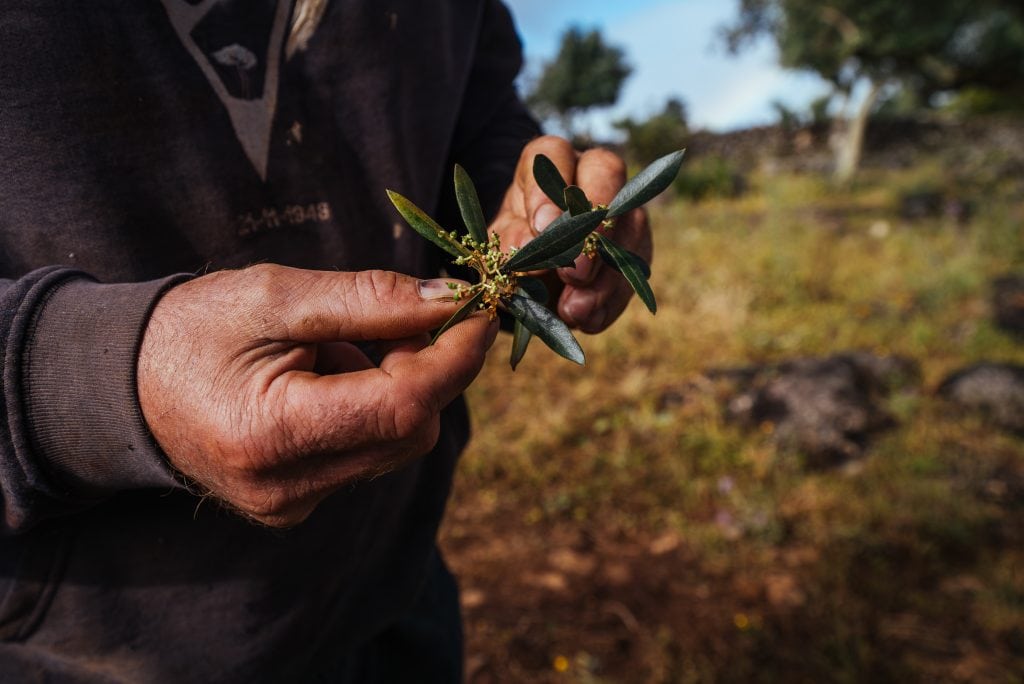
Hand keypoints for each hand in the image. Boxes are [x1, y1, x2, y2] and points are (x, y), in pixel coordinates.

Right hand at [137, 264, 496, 526]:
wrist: (122, 384)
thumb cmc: (190, 330)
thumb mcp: (275, 296)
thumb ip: (369, 300)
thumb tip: (452, 298)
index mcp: (272, 434)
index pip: (403, 406)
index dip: (455, 356)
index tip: (481, 307)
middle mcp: (287, 488)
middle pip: (410, 429)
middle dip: (427, 365)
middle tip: (401, 313)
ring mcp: (293, 504)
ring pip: (396, 443)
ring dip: (399, 385)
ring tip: (344, 344)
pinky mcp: (298, 503)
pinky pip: (368, 453)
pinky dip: (374, 407)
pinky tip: (333, 376)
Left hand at [489, 135, 652, 333]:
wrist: (533, 277)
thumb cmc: (514, 247)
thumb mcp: (502, 245)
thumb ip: (510, 242)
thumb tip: (529, 249)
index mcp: (548, 163)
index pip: (553, 154)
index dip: (548, 191)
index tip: (540, 228)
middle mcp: (591, 175)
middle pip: (607, 172)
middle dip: (592, 225)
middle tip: (573, 271)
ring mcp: (621, 209)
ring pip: (630, 226)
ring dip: (605, 273)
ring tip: (575, 309)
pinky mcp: (637, 247)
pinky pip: (635, 270)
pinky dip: (611, 300)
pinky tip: (588, 319)